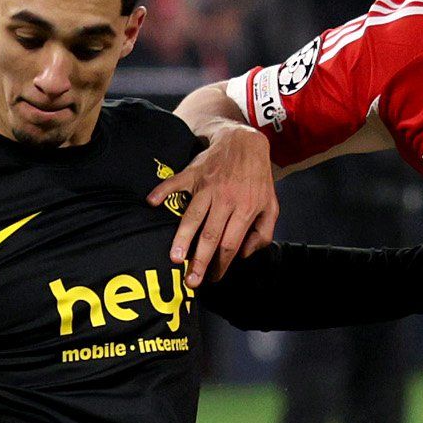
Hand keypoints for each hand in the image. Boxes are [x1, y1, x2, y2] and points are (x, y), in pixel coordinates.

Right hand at [150, 124, 277, 288]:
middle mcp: (226, 199)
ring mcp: (208, 186)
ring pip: (193, 215)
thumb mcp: (271, 206)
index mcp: (246, 209)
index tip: (211, 279)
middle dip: (199, 260)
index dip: (221, 264)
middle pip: (211, 235)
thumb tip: (244, 255)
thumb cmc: (257, 178)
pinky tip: (151, 202)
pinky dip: (162, 191)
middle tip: (190, 280)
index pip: (231, 244)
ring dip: (183, 237)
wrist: (246, 142)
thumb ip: (263, 233)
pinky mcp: (194, 172)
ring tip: (174, 257)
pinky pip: (176, 183)